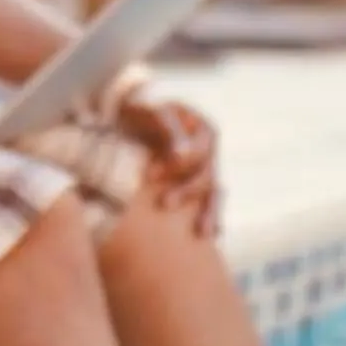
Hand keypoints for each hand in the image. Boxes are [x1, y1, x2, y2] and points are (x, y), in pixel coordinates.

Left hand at [117, 89, 221, 237]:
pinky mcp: (195, 184)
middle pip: (208, 176)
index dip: (178, 166)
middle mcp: (209, 151)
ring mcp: (205, 169)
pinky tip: (211, 235)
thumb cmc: (141, 110)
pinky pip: (209, 202)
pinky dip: (210, 217)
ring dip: (209, 212)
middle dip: (187, 192)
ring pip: (215, 193)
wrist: (130, 117)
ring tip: (203, 233)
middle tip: (164, 204)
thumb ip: (169, 129)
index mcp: (203, 130)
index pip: (200, 153)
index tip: (150, 175)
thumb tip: (181, 155)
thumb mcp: (153, 112)